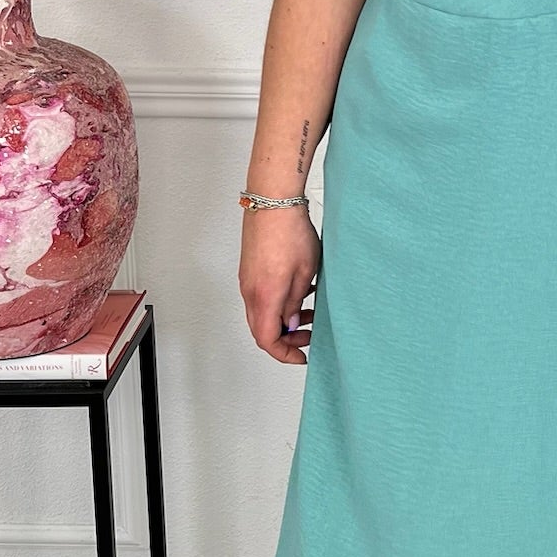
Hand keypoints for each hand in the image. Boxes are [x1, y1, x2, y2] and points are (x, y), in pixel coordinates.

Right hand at [240, 205, 320, 365]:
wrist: (273, 201)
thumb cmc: (290, 231)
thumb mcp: (306, 273)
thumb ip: (296, 302)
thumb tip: (290, 322)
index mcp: (264, 296)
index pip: (268, 339)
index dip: (285, 354)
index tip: (302, 356)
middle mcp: (250, 291)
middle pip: (262, 329)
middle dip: (286, 338)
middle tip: (308, 335)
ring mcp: (247, 279)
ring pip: (262, 312)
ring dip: (284, 318)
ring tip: (309, 312)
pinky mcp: (250, 269)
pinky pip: (261, 296)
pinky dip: (279, 302)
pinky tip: (300, 291)